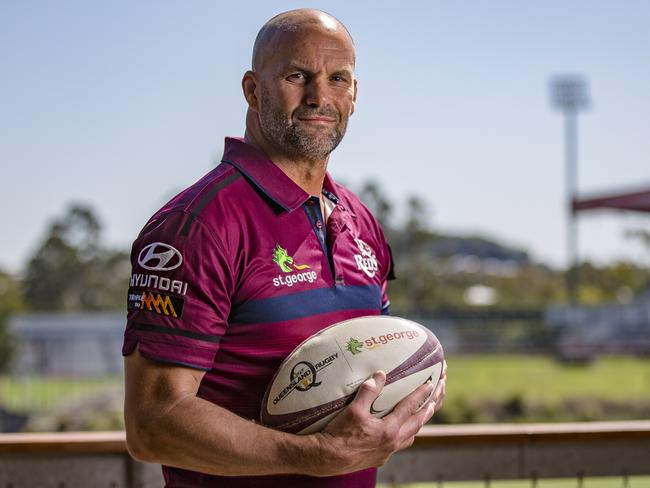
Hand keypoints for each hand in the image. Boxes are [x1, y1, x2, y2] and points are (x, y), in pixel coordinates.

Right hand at [313, 366, 443, 475]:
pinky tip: (401, 432)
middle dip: (429, 408)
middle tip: (437, 395)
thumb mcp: (354, 409)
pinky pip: (400, 445)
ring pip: (411, 436)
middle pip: (417, 423)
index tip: (431, 383)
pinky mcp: (380, 458)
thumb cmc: (340, 433)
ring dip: (419, 423)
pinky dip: (406, 435)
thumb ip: (368, 392)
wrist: (328, 458)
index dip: (421, 394)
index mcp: (389, 429)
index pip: (409, 408)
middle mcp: (393, 442)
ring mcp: (387, 452)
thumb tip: (380, 375)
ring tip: (426, 413)